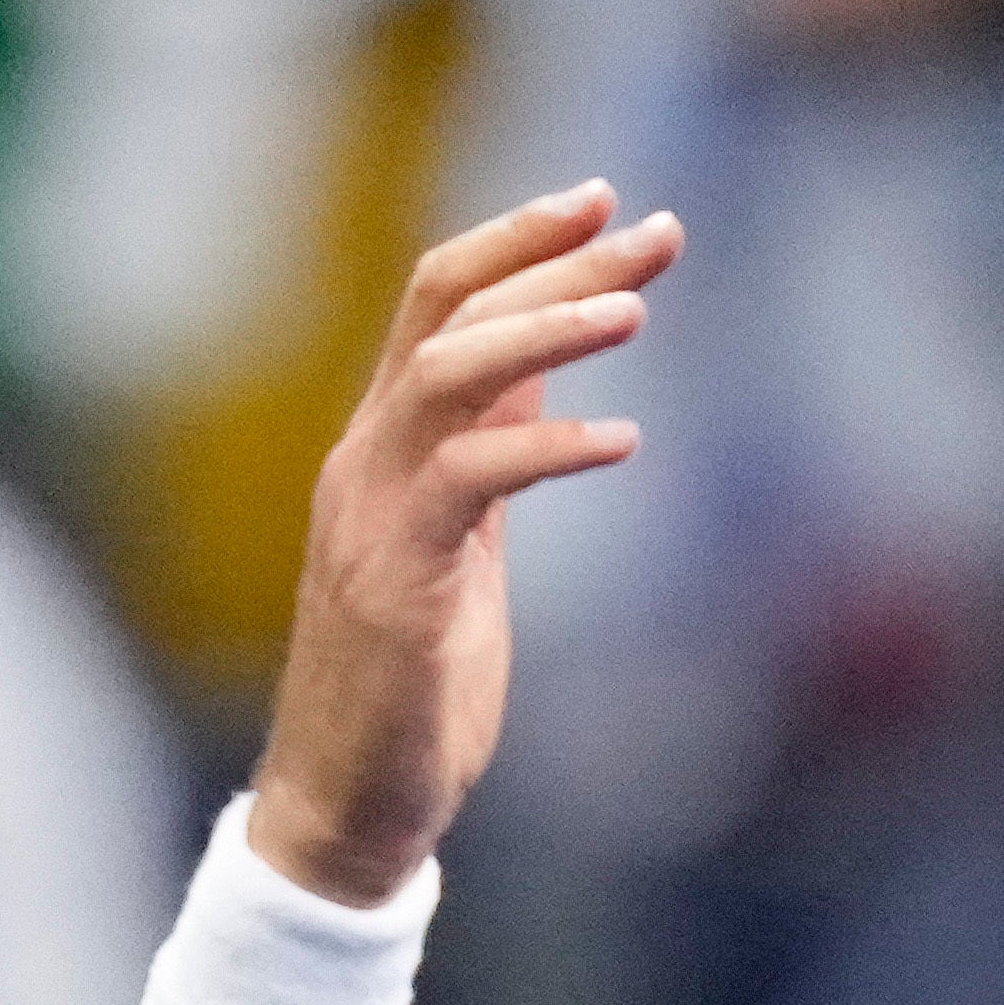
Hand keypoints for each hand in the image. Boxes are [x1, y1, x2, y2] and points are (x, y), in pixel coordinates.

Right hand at [249, 184, 678, 903]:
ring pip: (445, 375)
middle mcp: (363, 465)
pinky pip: (469, 478)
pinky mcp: (395, 581)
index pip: (433, 304)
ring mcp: (369, 519)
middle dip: (556, 262)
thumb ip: (491, 448)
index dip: (518, 241)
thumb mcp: (466, 540)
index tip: (609, 200)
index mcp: (380, 450)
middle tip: (657, 233)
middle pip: (445, 315)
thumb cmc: (413, 682)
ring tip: (636, 312)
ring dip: (546, 330)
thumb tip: (545, 362)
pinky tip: (621, 442)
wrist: (347, 804)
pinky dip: (550, 447)